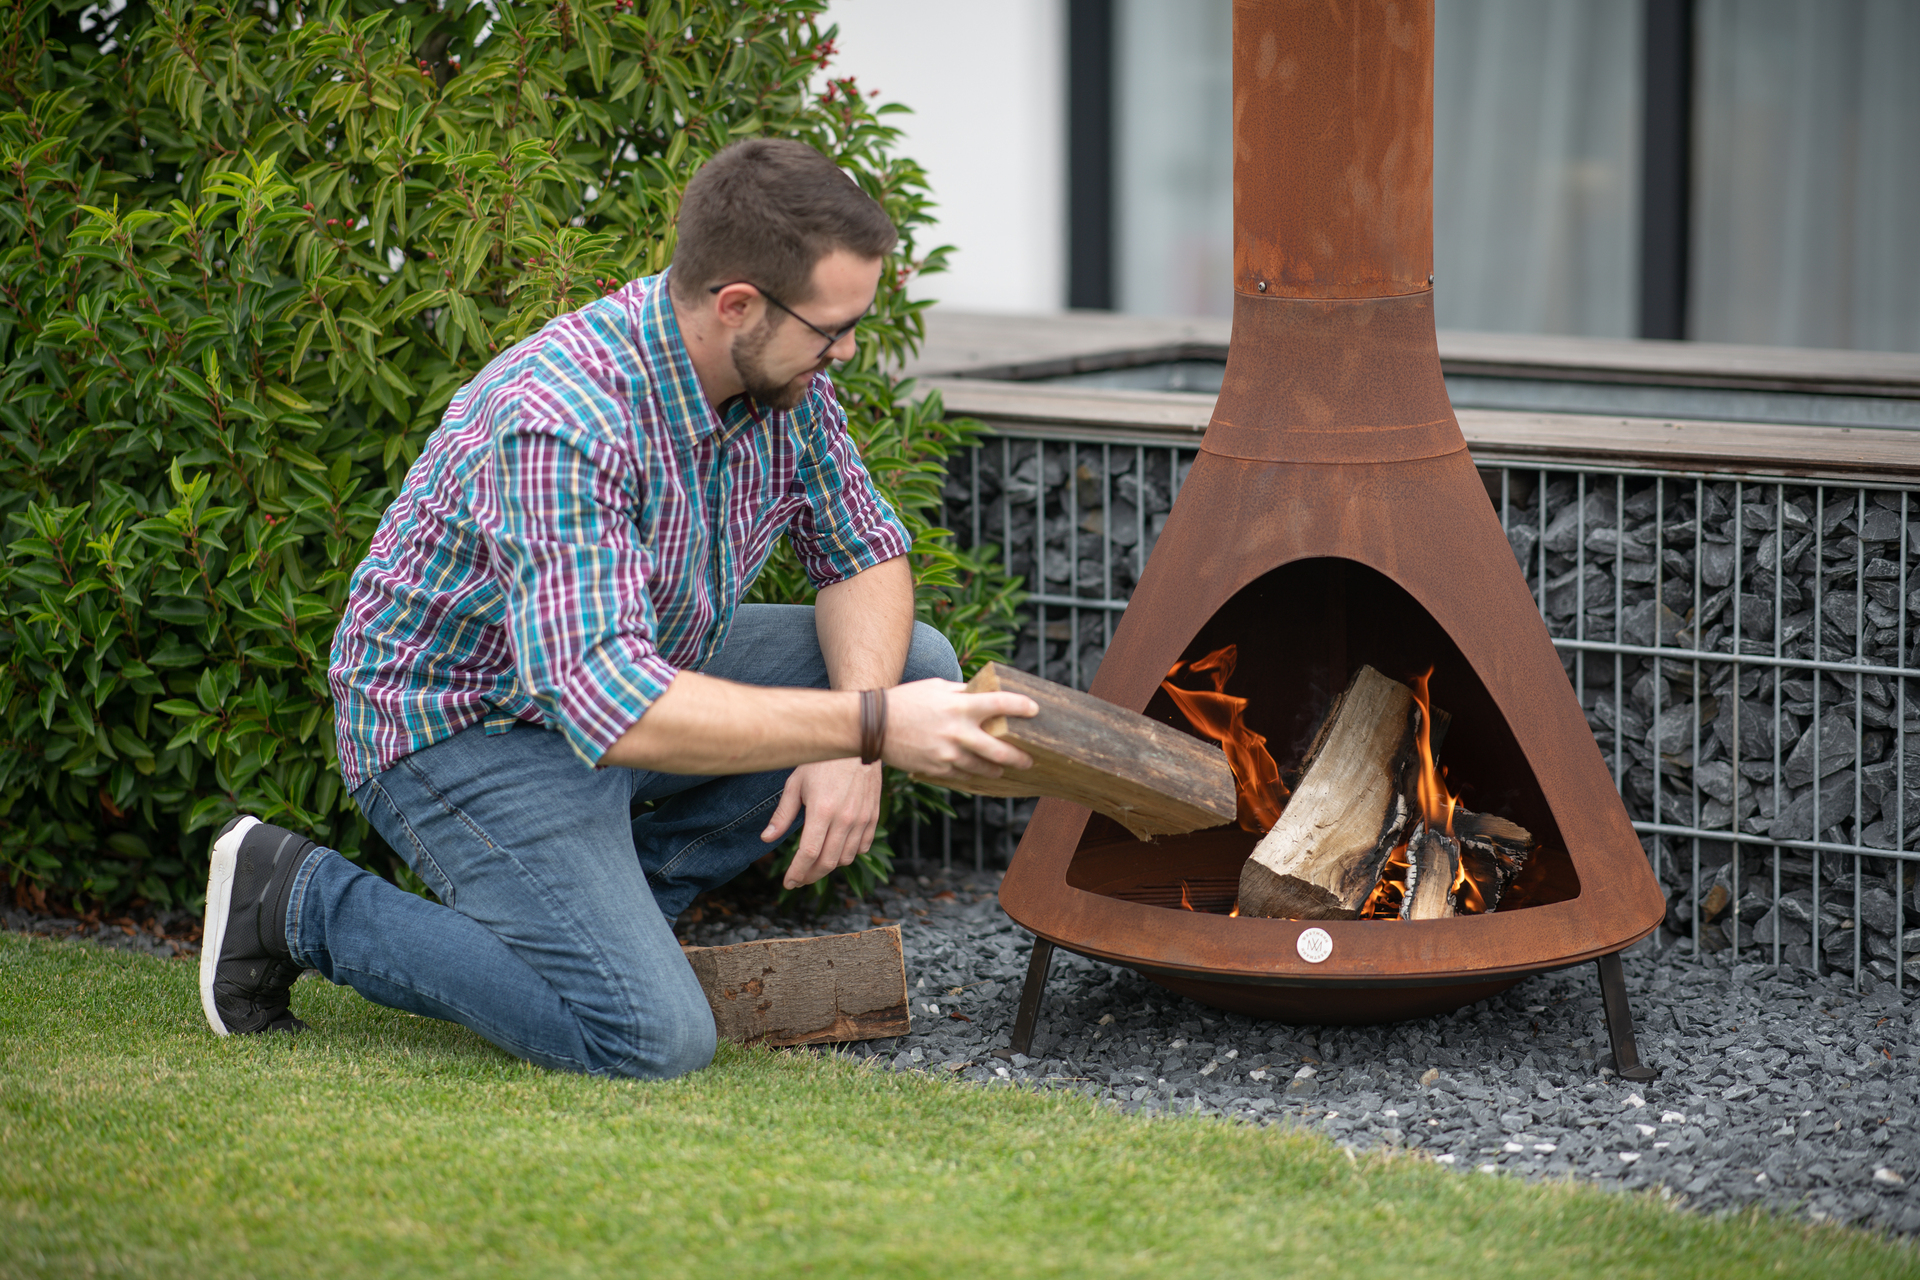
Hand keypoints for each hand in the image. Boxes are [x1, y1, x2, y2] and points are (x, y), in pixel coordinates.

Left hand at [763, 757, 882, 889]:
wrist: (859, 742)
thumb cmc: (823, 760)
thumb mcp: (796, 783)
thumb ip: (783, 814)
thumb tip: (766, 838)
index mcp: (822, 811)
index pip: (808, 854)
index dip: (797, 873)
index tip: (788, 883)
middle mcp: (845, 819)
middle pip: (827, 862)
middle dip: (811, 876)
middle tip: (799, 879)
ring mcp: (862, 819)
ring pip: (846, 858)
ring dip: (829, 866)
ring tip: (815, 863)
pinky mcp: (874, 816)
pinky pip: (863, 847)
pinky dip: (849, 854)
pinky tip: (836, 849)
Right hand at [879, 678, 1037, 777]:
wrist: (873, 725)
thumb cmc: (906, 701)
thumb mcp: (937, 687)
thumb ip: (963, 692)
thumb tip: (985, 693)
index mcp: (960, 706)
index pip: (1001, 704)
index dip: (1022, 706)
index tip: (1035, 710)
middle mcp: (958, 732)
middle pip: (1001, 750)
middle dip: (1020, 757)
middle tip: (1030, 759)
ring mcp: (948, 754)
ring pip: (984, 768)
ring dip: (998, 770)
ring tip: (1005, 769)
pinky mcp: (937, 769)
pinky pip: (963, 776)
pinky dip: (974, 775)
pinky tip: (980, 774)